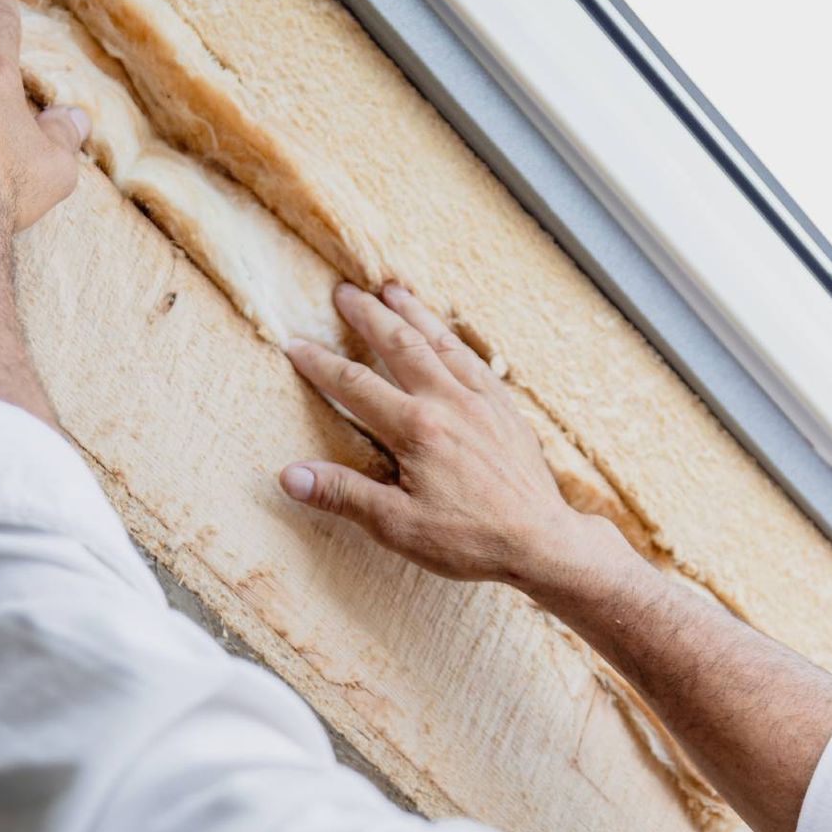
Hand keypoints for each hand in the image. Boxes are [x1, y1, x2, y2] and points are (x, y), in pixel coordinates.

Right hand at [280, 283, 616, 585]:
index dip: (320, 364)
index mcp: (417, 429)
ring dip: (413, 312)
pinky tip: (445, 333)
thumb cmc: (471, 540)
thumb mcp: (398, 526)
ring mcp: (483, 401)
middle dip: (368, 315)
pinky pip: (475, 360)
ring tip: (392, 289)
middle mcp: (450, 402)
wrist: (541, 542)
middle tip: (344, 292)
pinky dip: (453, 338)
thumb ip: (344, 495)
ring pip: (441, 342)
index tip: (294, 344)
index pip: (355, 385)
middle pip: (400, 345)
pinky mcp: (506, 409)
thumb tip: (290, 475)